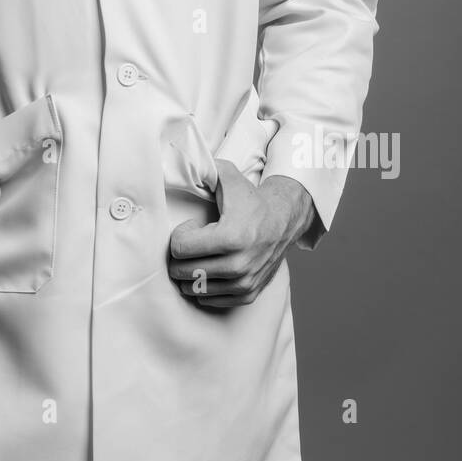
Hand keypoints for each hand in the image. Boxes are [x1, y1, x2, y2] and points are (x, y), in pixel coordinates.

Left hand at [168, 161, 314, 308]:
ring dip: (189, 272)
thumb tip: (177, 161)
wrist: (283, 220)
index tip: (192, 227)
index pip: (180, 249)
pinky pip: (209, 299)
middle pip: (183, 271)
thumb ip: (202, 167)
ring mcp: (244, 282)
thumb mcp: (227, 176)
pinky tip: (210, 267)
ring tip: (201, 254)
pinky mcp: (247, 293)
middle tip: (192, 242)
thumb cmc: (250, 199)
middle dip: (179, 256)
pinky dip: (203, 286)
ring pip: (194, 288)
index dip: (180, 235)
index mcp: (231, 237)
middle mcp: (239, 264)